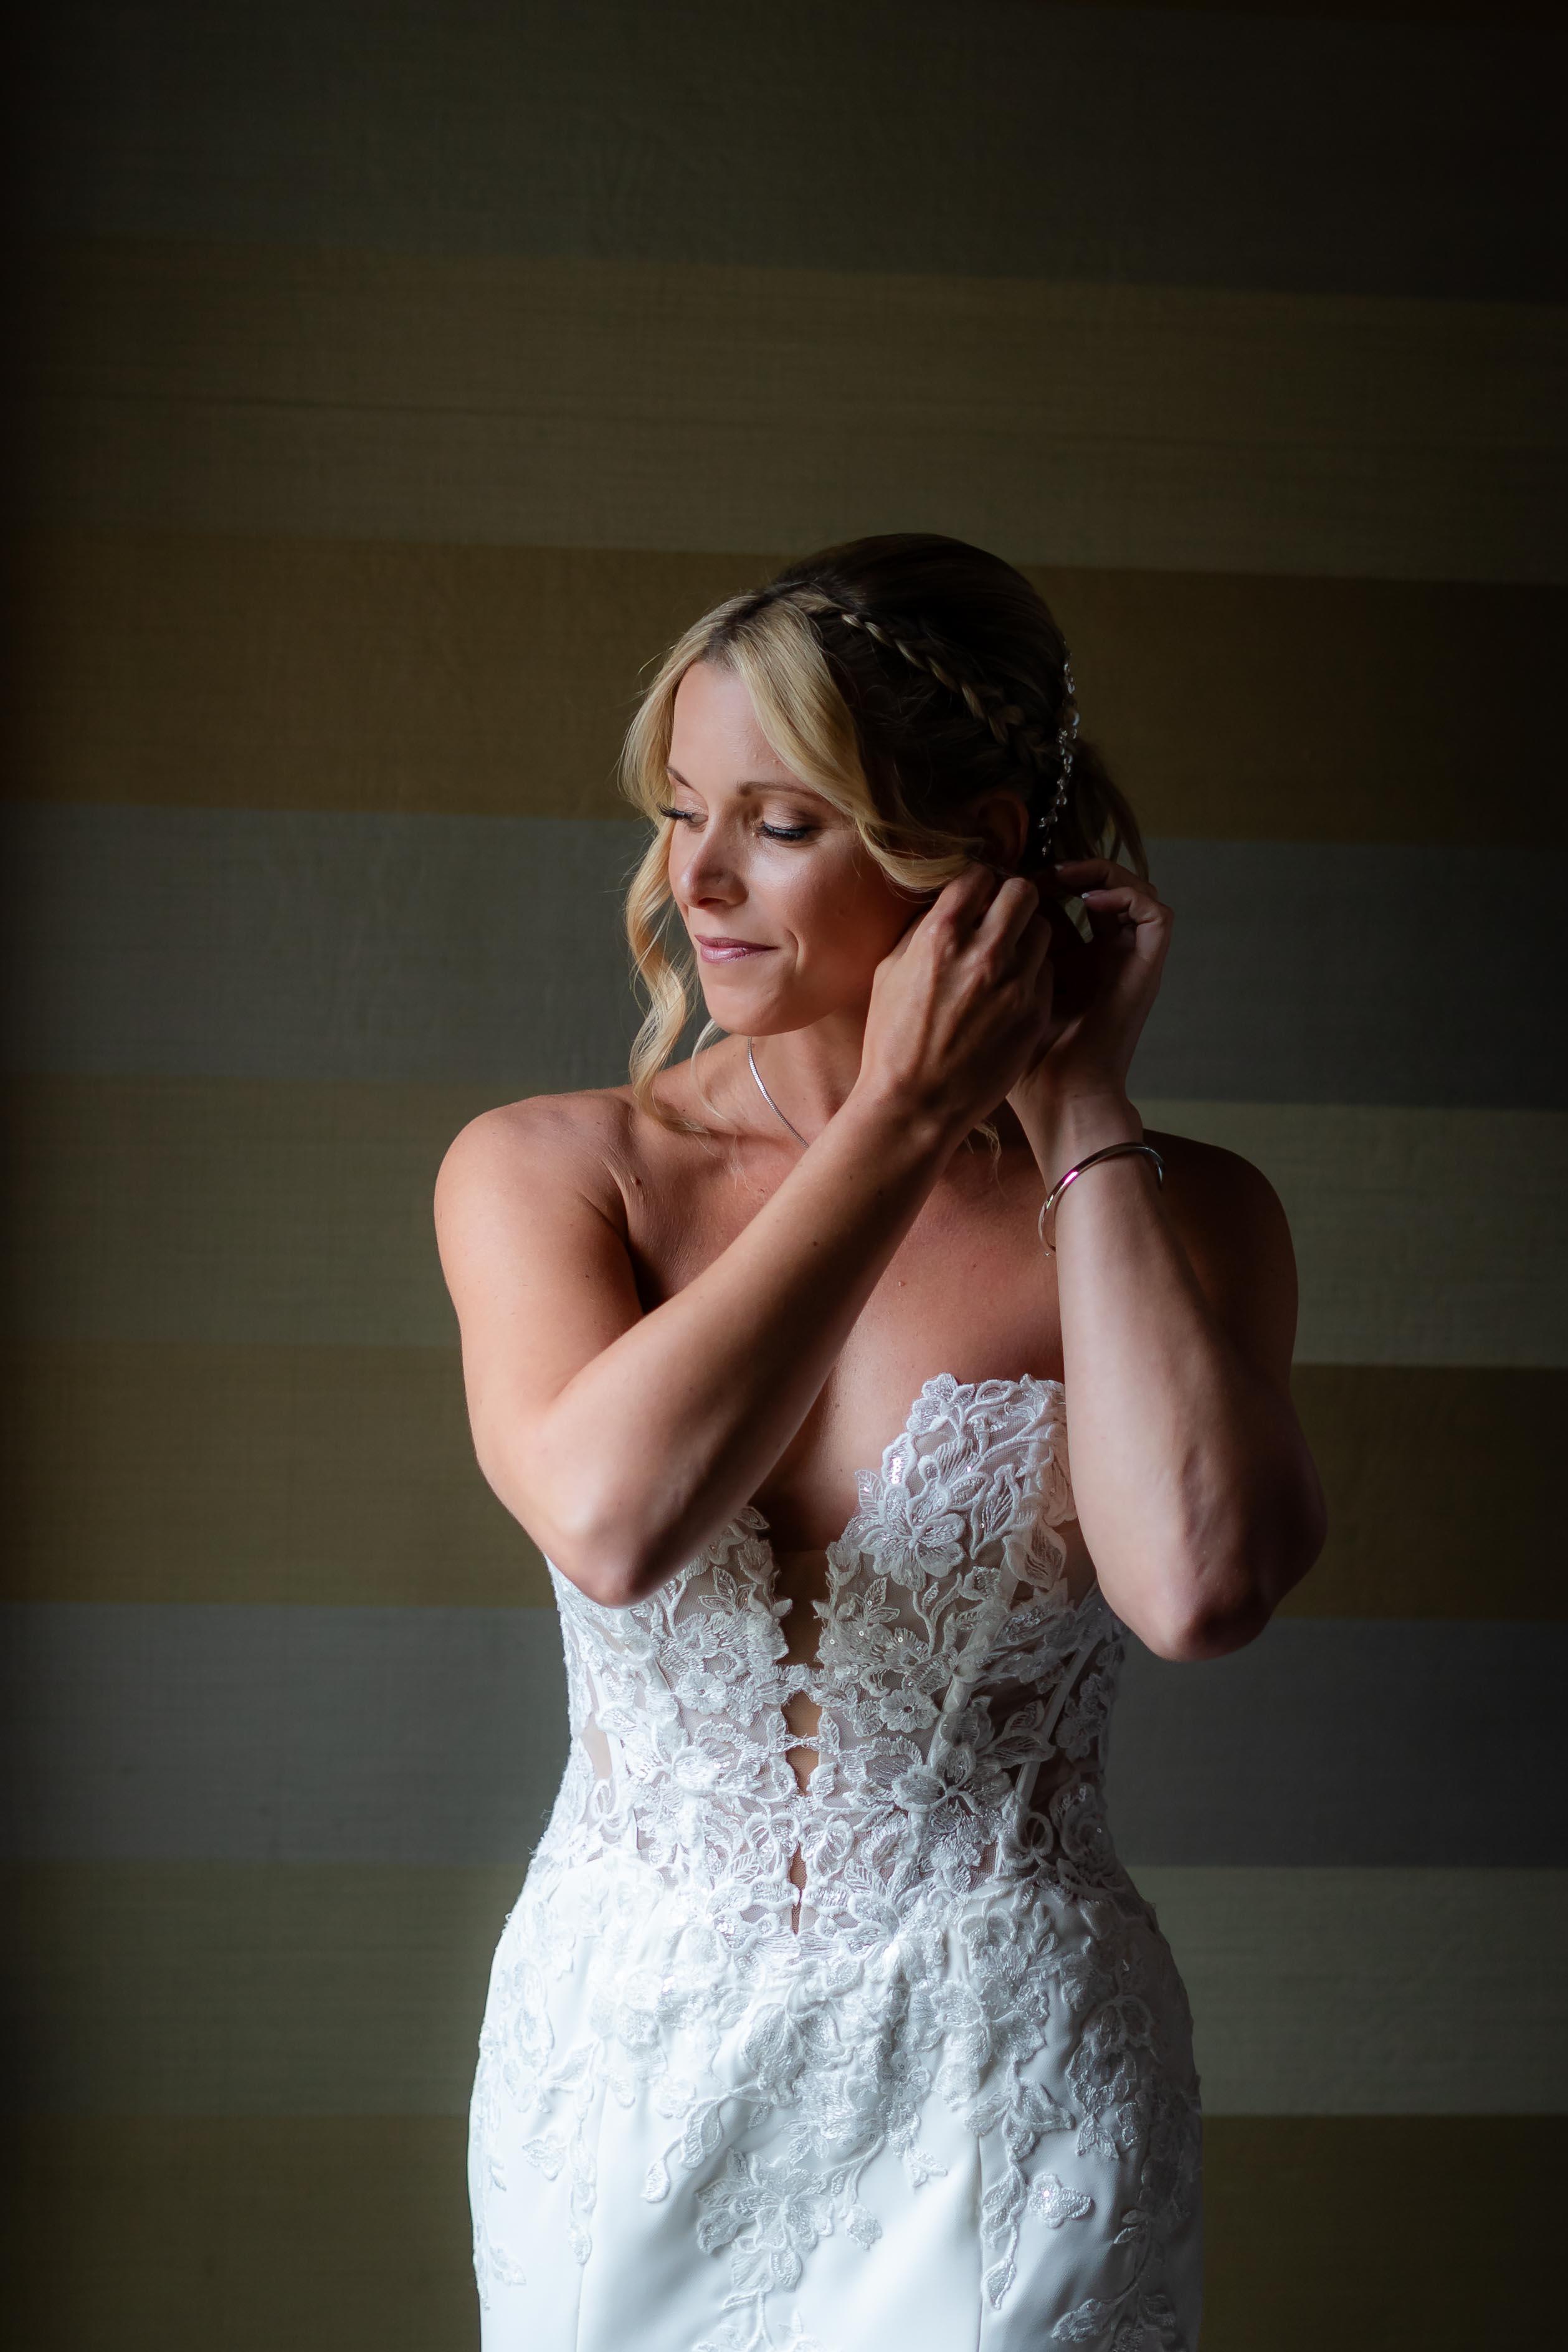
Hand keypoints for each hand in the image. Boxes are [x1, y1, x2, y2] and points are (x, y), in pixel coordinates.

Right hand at [855, 864, 1054, 1138]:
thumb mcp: (889, 973)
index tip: (977, 892)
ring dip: (1026, 935)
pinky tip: (1011, 991)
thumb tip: (946, 902)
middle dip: (1012, 897)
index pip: (979, 875)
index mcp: (941, 936)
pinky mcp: (1035, 1013)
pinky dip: (1032, 974)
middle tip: (1002, 914)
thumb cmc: (893, 1041)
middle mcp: (984, 953)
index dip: (979, 881)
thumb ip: (922, 930)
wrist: (915, 1104)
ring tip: (1007, 955)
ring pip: (1043, 930)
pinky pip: (1045, 973)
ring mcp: (1015, 985)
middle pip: (1023, 891)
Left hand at [1007, 857, 1173, 1120]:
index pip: (1066, 899)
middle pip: (1098, 886)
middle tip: (1035, 872)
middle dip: (1068, 869)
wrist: (1058, 1096)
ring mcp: (1128, 960)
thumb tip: (965, 914)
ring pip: (1131, 888)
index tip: (1008, 880)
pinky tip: (1089, 900)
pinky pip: (1155, 912)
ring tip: (1062, 876)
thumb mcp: (998, 995)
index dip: (1042, 881)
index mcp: (1071, 960)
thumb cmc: (1020, 1058)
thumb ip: (991, 958)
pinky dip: (1127, 894)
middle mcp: (1104, 955)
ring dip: (1099, 871)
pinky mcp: (1147, 968)